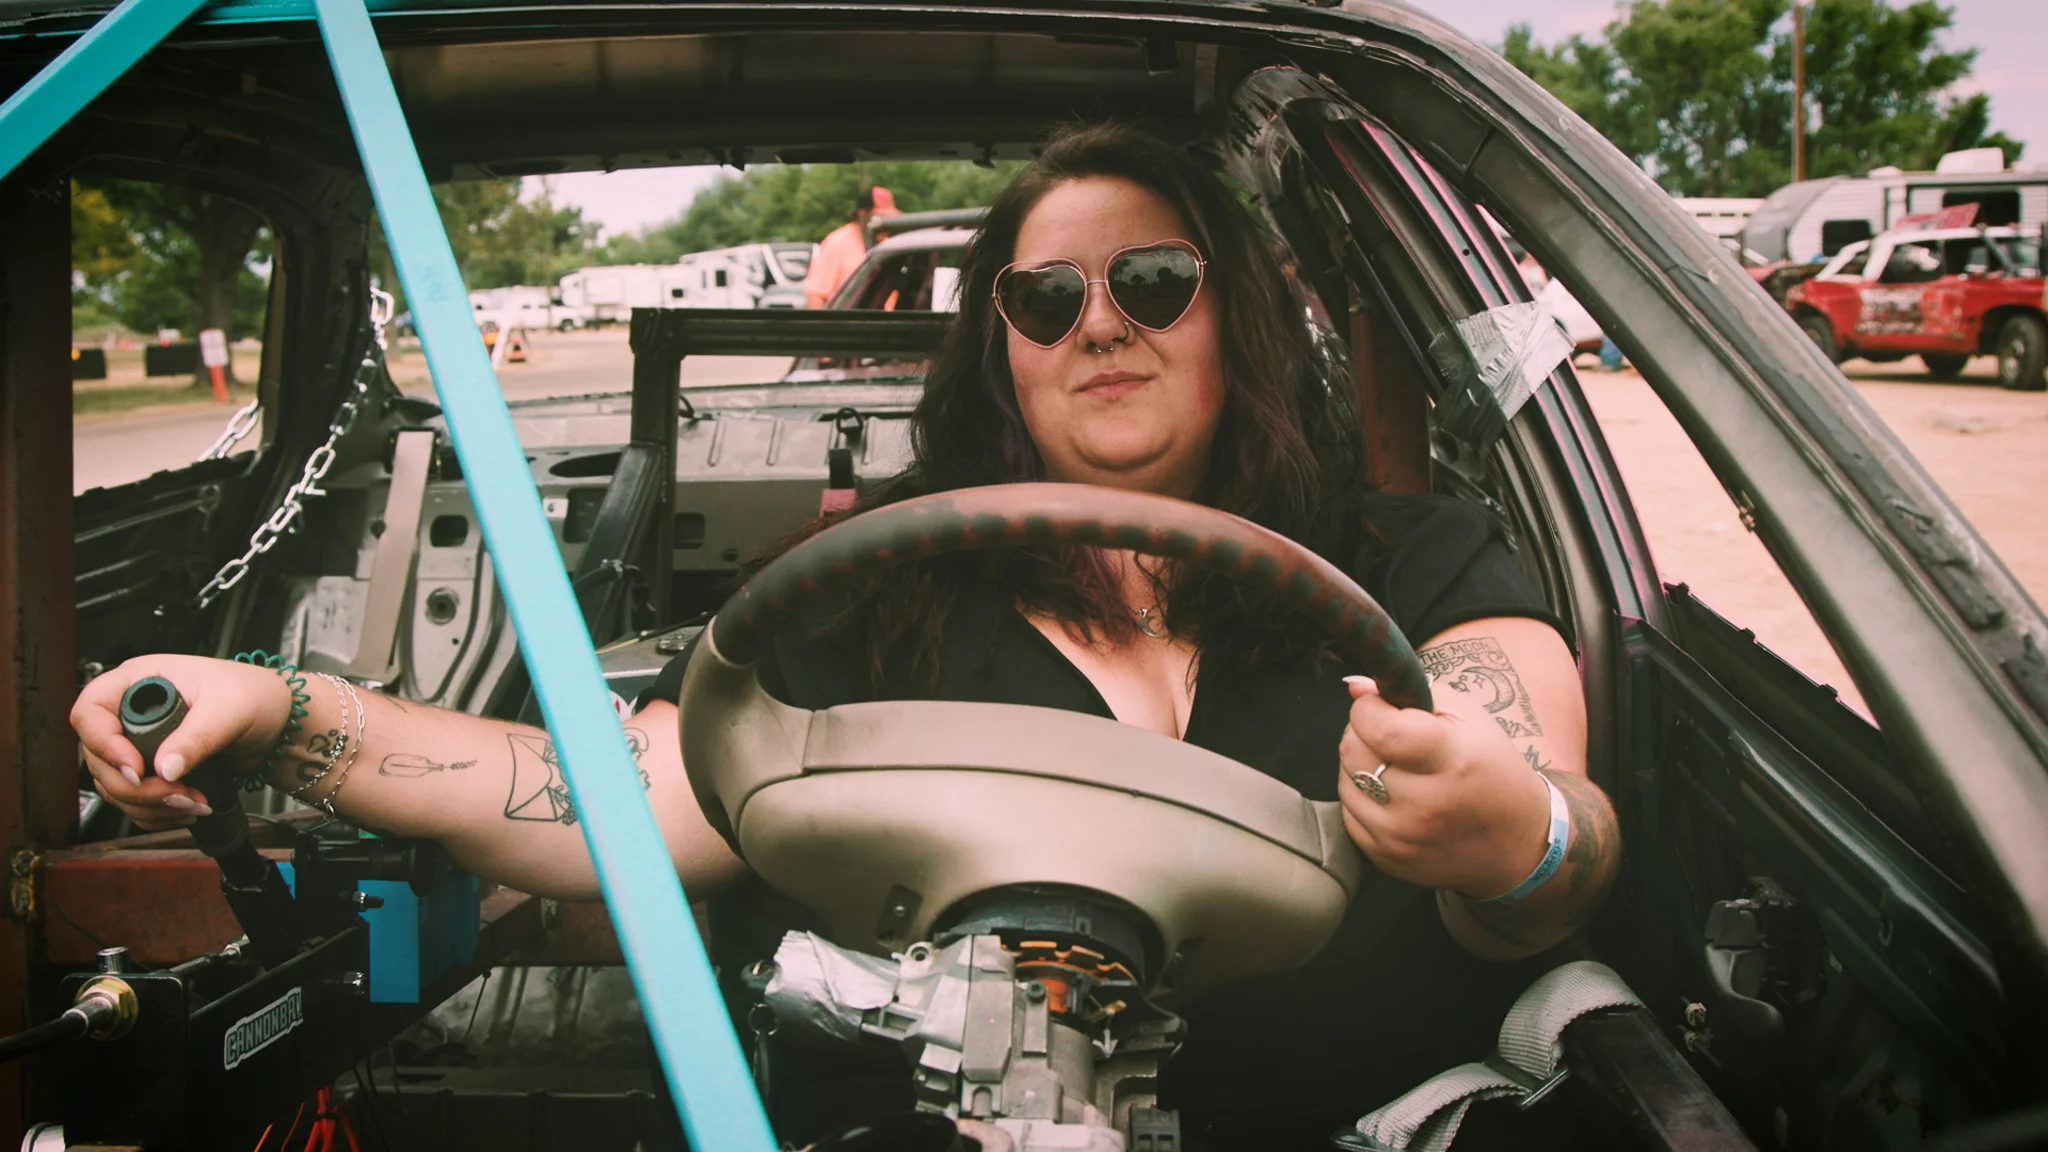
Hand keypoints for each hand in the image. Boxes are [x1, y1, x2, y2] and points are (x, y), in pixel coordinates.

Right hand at [72, 655, 293, 830]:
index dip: (104, 744)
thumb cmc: (253, 695)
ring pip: (115, 786)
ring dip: (148, 805)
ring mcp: (138, 743)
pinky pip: (134, 801)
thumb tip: (164, 769)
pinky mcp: (152, 769)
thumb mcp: (228, 710)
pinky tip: (188, 809)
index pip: (90, 712)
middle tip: (176, 795)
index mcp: (138, 682)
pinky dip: (156, 813)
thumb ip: (197, 738)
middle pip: (98, 759)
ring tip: (193, 804)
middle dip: (136, 787)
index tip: (137, 768)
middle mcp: (130, 712)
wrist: (277, 720)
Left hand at [1335, 674, 1550, 897]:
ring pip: (1345, 781)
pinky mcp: (1388, 858)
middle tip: (1392, 736)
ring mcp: (1403, 836)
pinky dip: (1364, 798)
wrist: (1517, 843)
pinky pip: (1349, 814)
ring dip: (1361, 766)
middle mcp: (1426, 803)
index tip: (1381, 706)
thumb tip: (1355, 687)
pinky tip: (1394, 796)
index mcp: (1451, 760)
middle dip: (1363, 733)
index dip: (1369, 708)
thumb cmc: (1492, 769)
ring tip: (1398, 768)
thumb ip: (1411, 692)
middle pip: (1353, 751)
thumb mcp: (1470, 718)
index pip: (1378, 728)